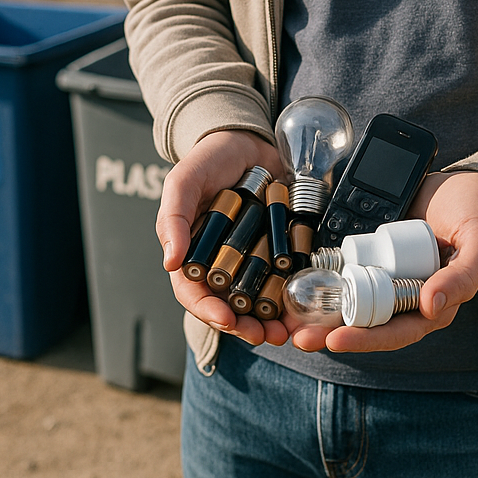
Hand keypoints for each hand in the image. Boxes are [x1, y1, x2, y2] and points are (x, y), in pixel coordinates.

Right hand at [158, 130, 289, 345]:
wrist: (246, 140)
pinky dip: (295, 296)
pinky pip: (286, 278)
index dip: (209, 311)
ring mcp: (252, 258)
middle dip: (246, 327)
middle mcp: (221, 263)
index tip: (228, 320)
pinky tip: (306, 307)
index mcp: (193, 254)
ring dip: (272, 321)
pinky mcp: (280, 249)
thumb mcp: (183, 182)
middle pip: (229, 306)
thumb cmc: (207, 161)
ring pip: (259, 300)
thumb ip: (174, 219)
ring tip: (287, 332)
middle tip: (266, 337)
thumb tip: (170, 263)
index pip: (194, 293)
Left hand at [287, 171, 477, 353]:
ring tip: (289, 318)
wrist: (464, 182)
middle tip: (299, 336)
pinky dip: (323, 277)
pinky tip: (298, 281)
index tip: (335, 340)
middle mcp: (405, 293)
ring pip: (350, 299)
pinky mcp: (371, 252)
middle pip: (365, 322)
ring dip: (320, 311)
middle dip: (331, 332)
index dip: (366, 339)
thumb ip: (463, 275)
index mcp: (432, 302)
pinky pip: (346, 269)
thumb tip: (432, 307)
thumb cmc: (477, 213)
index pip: (397, 332)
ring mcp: (386, 273)